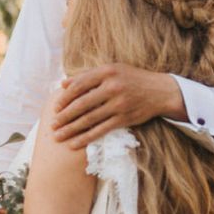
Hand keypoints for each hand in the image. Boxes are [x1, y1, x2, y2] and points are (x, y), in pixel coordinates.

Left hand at [52, 63, 187, 148]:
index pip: (79, 85)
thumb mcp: (112, 70)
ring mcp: (119, 104)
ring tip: (58, 136)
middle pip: (82, 104)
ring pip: (89, 119)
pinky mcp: (124, 118)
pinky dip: (86, 138)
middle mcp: (112, 87)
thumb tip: (63, 83)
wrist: (160, 91)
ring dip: (71, 129)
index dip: (65, 97)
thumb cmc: (132, 79)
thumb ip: (88, 75)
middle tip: (52, 124)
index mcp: (107, 71)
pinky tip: (74, 143)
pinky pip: (101, 130)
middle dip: (64, 116)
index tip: (55, 107)